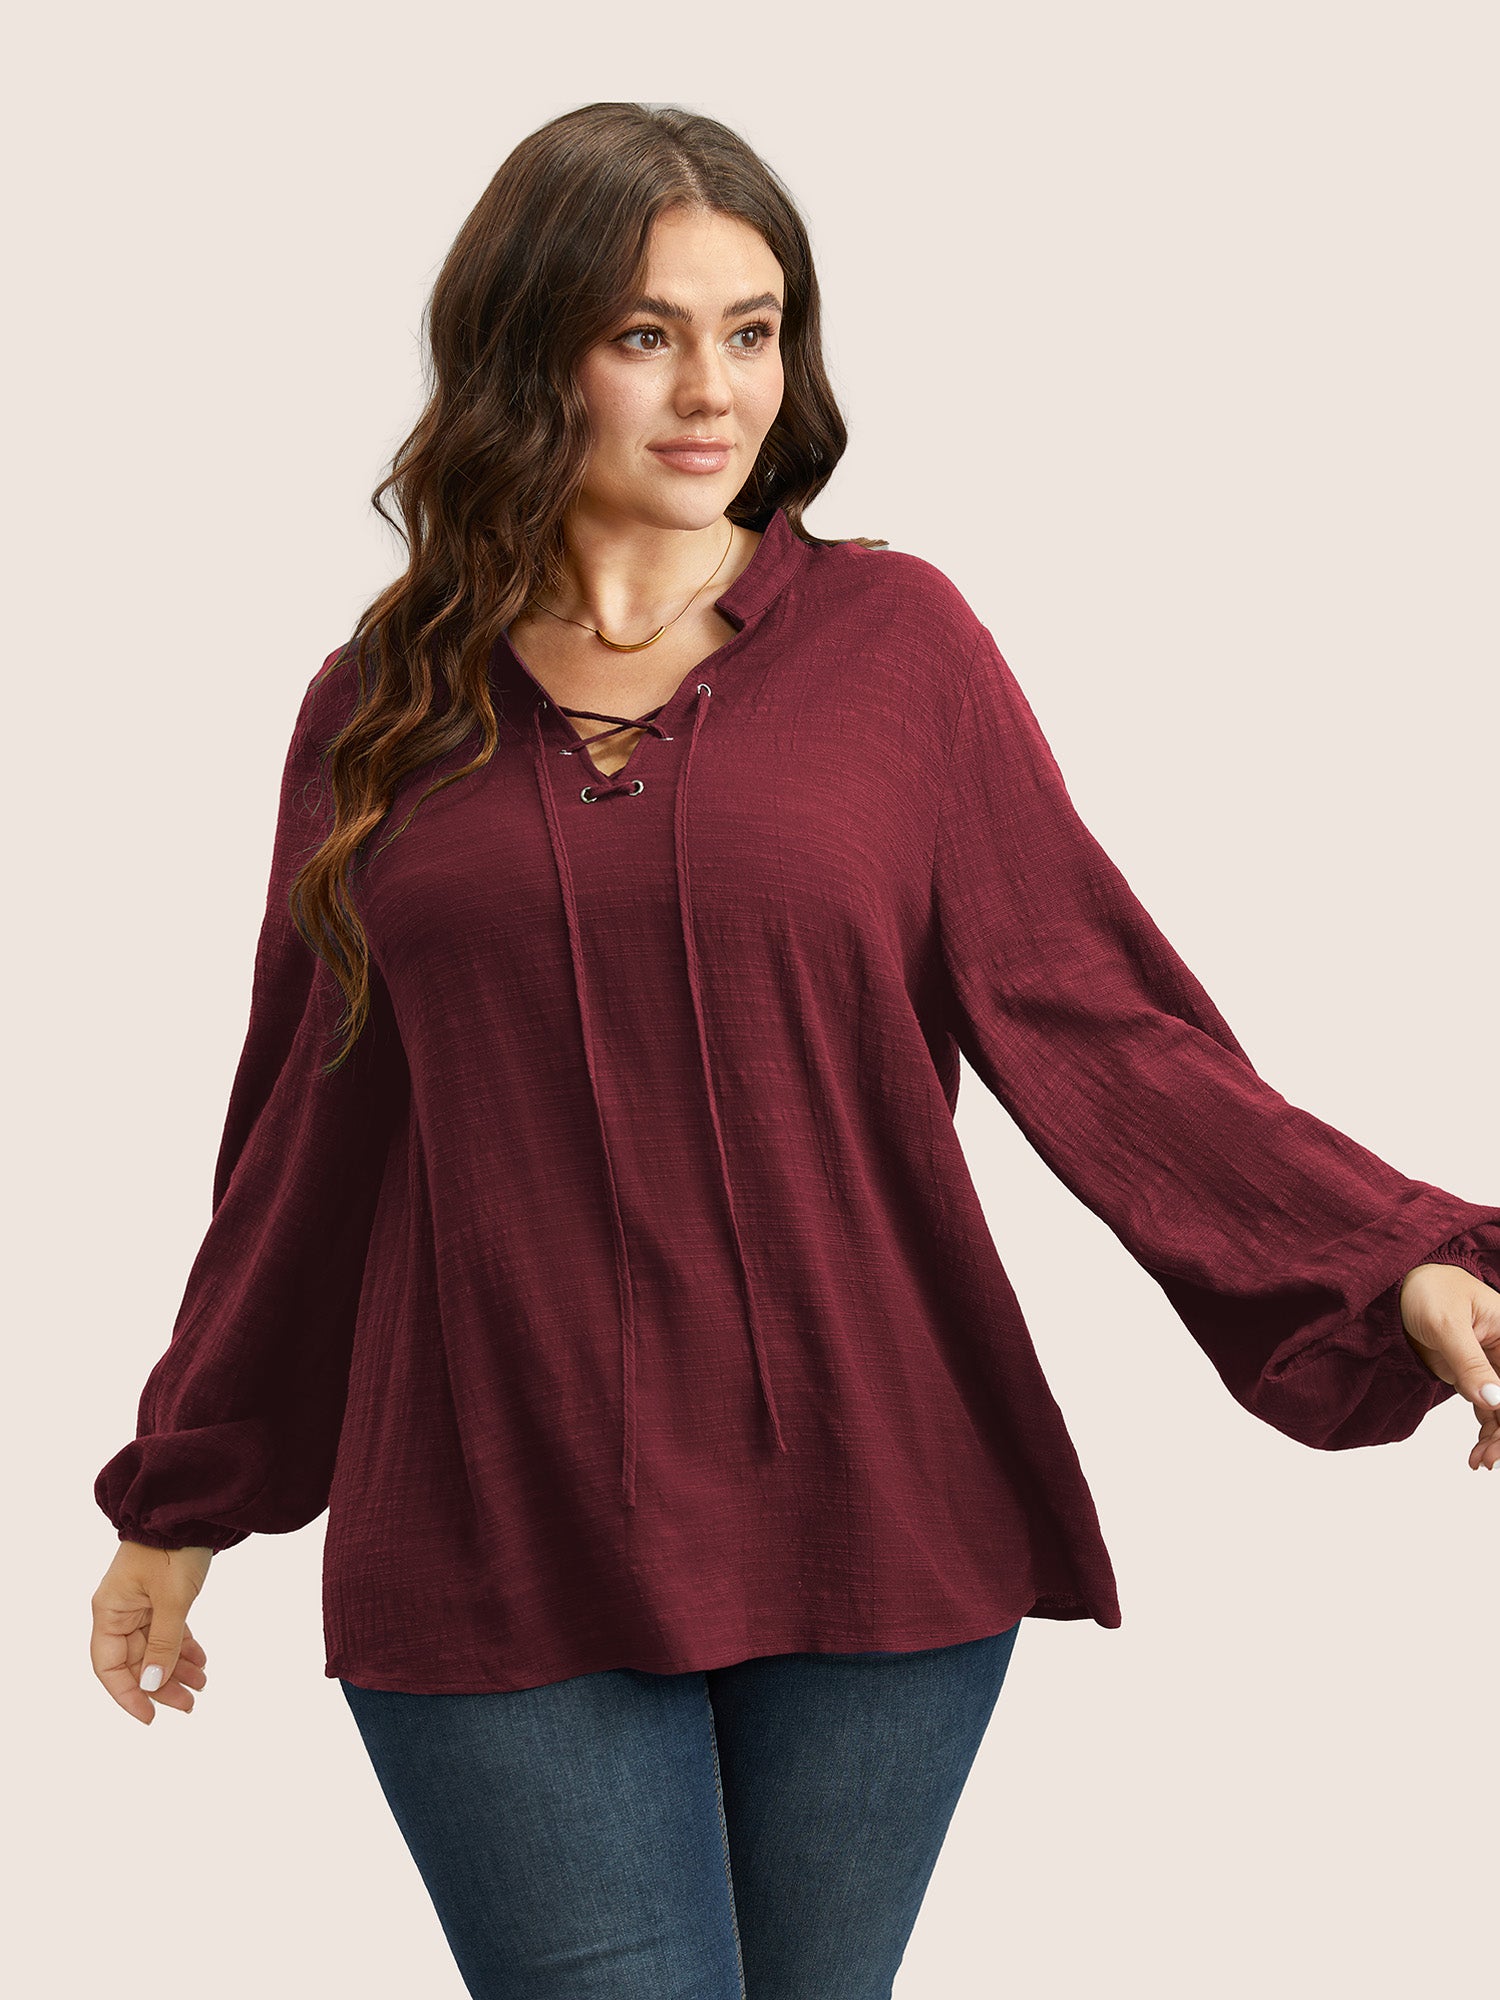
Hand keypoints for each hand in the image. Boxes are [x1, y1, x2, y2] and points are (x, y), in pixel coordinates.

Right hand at [91, 1540, 213, 1723]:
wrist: (190, 1509)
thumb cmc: (173, 1549)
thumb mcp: (172, 1600)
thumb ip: (164, 1644)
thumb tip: (151, 1685)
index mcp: (110, 1611)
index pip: (108, 1666)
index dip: (127, 1695)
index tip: (149, 1716)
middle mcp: (120, 1610)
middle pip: (134, 1660)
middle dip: (160, 1685)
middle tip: (189, 1704)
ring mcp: (140, 1603)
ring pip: (154, 1648)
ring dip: (176, 1668)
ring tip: (202, 1685)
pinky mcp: (160, 1596)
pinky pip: (167, 1631)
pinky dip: (183, 1647)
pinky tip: (201, 1662)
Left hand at [1398, 1263, 1499, 1471]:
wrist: (1397, 1285)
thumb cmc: (1427, 1290)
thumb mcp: (1446, 1325)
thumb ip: (1469, 1364)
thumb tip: (1494, 1401)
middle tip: (1490, 1459)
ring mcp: (1490, 1365)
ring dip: (1496, 1437)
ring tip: (1479, 1461)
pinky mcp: (1471, 1374)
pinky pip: (1487, 1408)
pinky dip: (1485, 1430)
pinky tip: (1477, 1454)